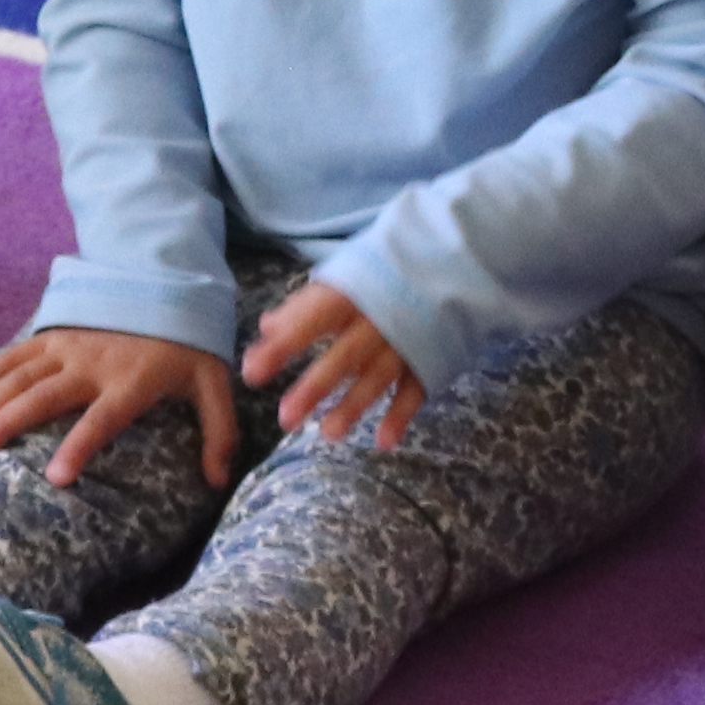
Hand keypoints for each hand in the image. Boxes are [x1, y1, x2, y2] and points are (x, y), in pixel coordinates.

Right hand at [0, 326, 243, 490]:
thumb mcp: (214, 388)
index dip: (79, 446)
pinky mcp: (52, 337)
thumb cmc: (188, 351)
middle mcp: (92, 364)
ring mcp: (67, 347)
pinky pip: (10, 356)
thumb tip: (219, 481)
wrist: (171, 291)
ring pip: (18, 376)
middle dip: (8, 423)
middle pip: (44, 395)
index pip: (102, 418)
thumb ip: (219, 433)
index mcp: (131, 382)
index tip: (54, 478)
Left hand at [240, 281, 422, 449]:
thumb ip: (306, 305)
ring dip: (354, 406)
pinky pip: (415, 391)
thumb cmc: (384, 275)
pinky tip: (383, 441)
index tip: (252, 372)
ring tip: (328, 434)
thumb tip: (266, 328)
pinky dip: (401, 416)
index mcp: (352, 294)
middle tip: (285, 419)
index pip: (311, 320)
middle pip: (343, 356)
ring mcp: (406, 341)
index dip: (282, 346)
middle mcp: (378, 319)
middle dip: (315, 387)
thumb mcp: (344, 278)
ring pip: (377, 377)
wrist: (453, 263)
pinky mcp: (429, 359)